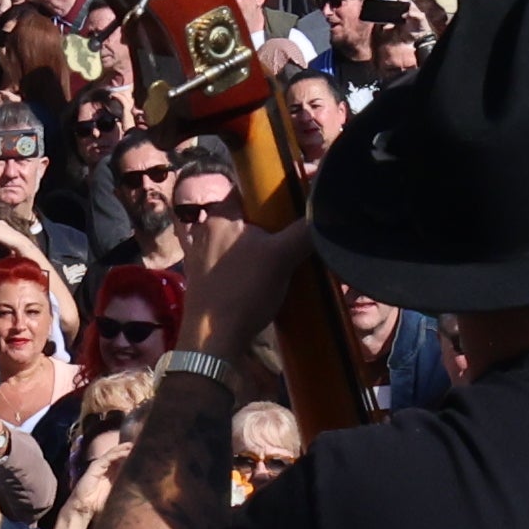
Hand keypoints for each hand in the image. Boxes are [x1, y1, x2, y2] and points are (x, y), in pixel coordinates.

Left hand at [178, 210, 319, 400]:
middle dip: (272, 223)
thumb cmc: (243, 292)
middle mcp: (205, 231)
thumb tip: (326, 213)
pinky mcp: (205, 281)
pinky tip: (265, 280)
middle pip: (247, 216)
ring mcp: (201, 258)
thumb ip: (305, 231)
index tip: (298, 199)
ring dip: (261, 247)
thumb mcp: (281, 257)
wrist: (212, 341)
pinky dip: (250, 266)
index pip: (249, 188)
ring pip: (240, 242)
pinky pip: (233, 263)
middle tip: (296, 233)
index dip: (275, 191)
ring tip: (285, 259)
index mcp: (219, 216)